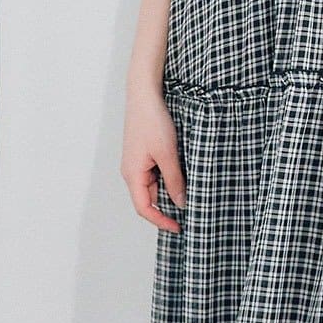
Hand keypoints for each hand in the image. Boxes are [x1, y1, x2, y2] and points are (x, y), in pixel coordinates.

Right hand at [122, 86, 186, 232]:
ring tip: (191, 190)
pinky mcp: (144, 154)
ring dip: (171, 190)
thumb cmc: (152, 121)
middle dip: (168, 207)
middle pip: (149, 199)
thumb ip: (174, 181)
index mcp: (132, 175)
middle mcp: (132, 172)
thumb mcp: (168, 154)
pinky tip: (183, 173)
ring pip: (154, 186)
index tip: (178, 227)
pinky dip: (169, 177)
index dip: (160, 221)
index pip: (144, 209)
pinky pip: (156, 173)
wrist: (144, 95)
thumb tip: (181, 202)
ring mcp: (137, 163)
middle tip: (190, 210)